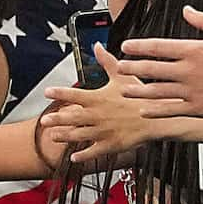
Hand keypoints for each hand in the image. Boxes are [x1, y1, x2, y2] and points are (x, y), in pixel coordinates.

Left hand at [40, 60, 157, 161]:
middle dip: (56, 119)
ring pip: (78, 136)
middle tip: (44, 120)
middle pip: (71, 118)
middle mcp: (97, 116)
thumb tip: (98, 46)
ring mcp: (102, 132)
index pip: (73, 95)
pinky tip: (74, 157)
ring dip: (64, 136)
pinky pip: (92, 152)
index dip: (59, 93)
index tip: (47, 92)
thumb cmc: (141, 96)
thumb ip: (107, 61)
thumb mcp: (123, 75)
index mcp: (98, 98)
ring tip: (54, 136)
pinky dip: (82, 156)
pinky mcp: (110, 145)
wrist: (158, 117)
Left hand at [119, 8, 202, 118]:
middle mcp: (188, 70)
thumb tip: (186, 10)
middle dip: (132, 68)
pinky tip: (144, 111)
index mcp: (193, 50)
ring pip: (157, 91)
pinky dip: (156, 111)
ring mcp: (192, 91)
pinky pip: (172, 110)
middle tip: (120, 67)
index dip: (139, 46)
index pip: (158, 46)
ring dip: (138, 91)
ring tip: (124, 90)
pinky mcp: (198, 107)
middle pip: (152, 69)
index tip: (126, 46)